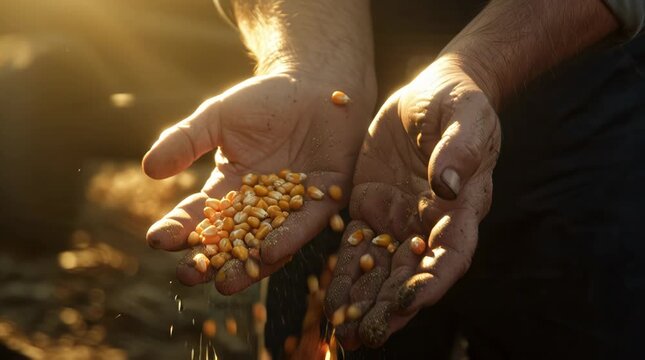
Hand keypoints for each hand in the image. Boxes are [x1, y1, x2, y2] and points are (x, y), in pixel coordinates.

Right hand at [143, 72, 373, 293]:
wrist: (315, 82)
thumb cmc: (264, 100)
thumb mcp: (216, 117)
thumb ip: (185, 141)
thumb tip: (148, 169)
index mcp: (231, 188)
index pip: (201, 215)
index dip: (179, 228)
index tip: (156, 239)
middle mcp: (261, 206)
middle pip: (231, 241)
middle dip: (209, 260)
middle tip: (187, 276)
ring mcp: (293, 206)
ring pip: (267, 243)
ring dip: (246, 265)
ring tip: (223, 283)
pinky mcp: (326, 198)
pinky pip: (306, 224)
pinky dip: (288, 239)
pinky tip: (270, 252)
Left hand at [325, 55, 500, 347]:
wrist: (431, 91)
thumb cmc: (458, 102)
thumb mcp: (465, 117)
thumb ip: (459, 150)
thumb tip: (447, 185)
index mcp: (461, 207)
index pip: (451, 254)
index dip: (433, 281)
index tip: (409, 303)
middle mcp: (430, 223)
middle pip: (412, 274)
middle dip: (391, 307)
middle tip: (367, 337)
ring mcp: (399, 219)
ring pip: (381, 270)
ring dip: (363, 302)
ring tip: (342, 333)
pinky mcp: (370, 208)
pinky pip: (356, 248)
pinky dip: (344, 276)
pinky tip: (328, 301)